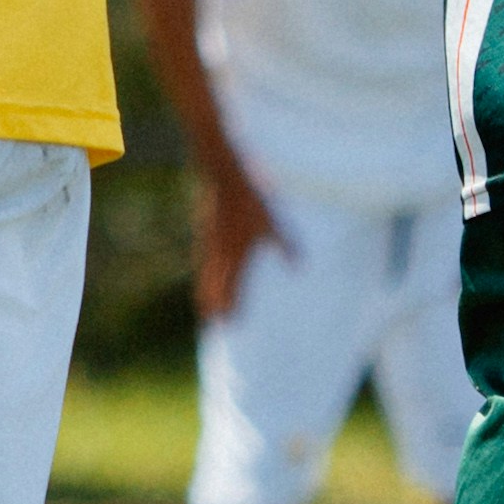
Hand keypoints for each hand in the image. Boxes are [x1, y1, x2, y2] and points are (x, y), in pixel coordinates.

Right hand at [194, 158, 283, 323]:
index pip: (233, 288)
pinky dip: (203, 274)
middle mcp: (220, 254)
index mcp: (237, 254)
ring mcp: (210, 244)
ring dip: (205, 292)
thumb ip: (284, 245)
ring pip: (205, 275)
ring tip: (204, 307)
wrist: (223, 180)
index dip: (232, 306)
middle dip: (213, 305)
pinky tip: (203, 275)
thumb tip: (300, 265)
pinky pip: (203, 261)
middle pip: (214, 286)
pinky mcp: (205, 234)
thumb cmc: (250, 201)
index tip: (231, 324)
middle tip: (211, 322)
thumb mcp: (272, 223)